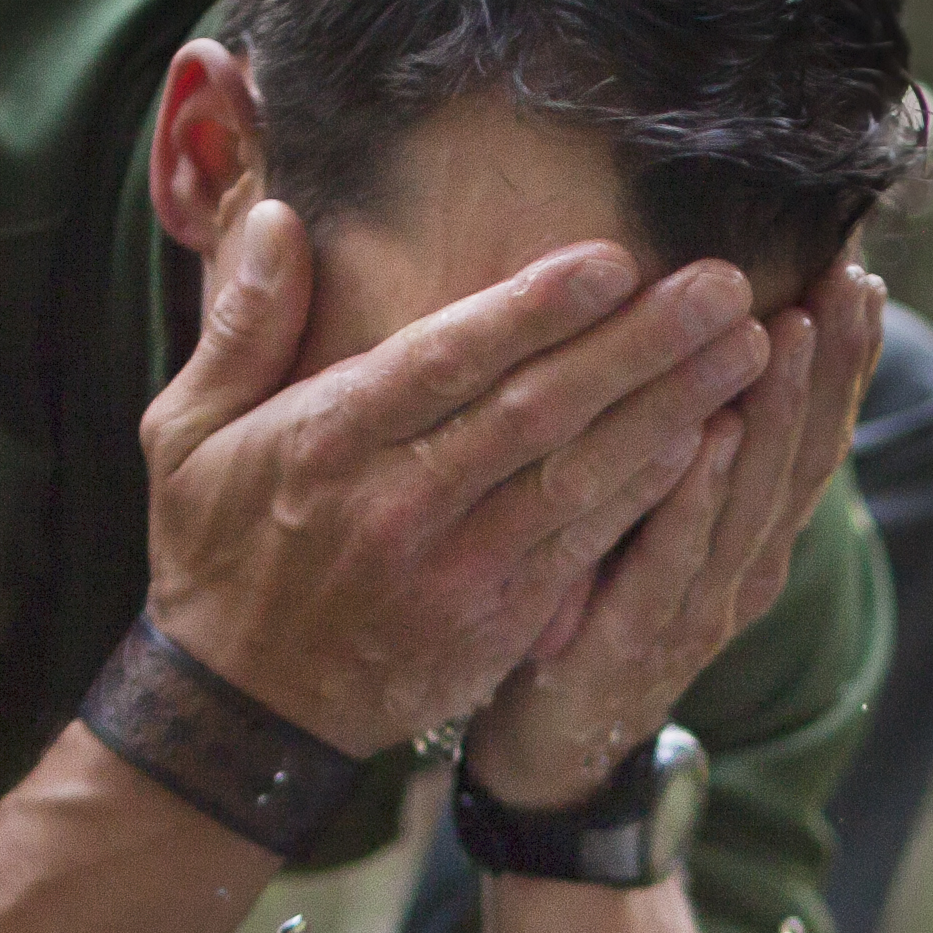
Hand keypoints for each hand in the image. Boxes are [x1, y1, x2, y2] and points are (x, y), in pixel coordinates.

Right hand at [138, 199, 773, 755]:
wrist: (243, 713)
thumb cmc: (218, 552)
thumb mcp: (188, 434)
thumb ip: (242, 326)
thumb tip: (279, 219)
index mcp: (329, 444)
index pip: (446, 363)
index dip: (534, 311)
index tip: (612, 259)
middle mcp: (401, 506)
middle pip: (538, 412)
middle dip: (640, 346)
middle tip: (723, 286)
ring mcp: (457, 572)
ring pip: (580, 479)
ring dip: (671, 410)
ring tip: (745, 349)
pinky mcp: (497, 623)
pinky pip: (586, 548)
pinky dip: (649, 495)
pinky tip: (708, 441)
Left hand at [469, 264, 880, 812]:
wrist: (549, 749)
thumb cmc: (597, 612)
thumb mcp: (655, 519)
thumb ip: (688, 445)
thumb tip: (709, 339)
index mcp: (757, 536)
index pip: (818, 435)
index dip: (846, 360)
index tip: (862, 274)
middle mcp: (747, 569)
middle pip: (805, 456)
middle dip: (832, 363)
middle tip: (848, 276)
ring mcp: (701, 608)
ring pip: (756, 499)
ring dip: (780, 410)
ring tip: (797, 326)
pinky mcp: (640, 640)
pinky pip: (675, 556)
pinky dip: (699, 493)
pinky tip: (715, 430)